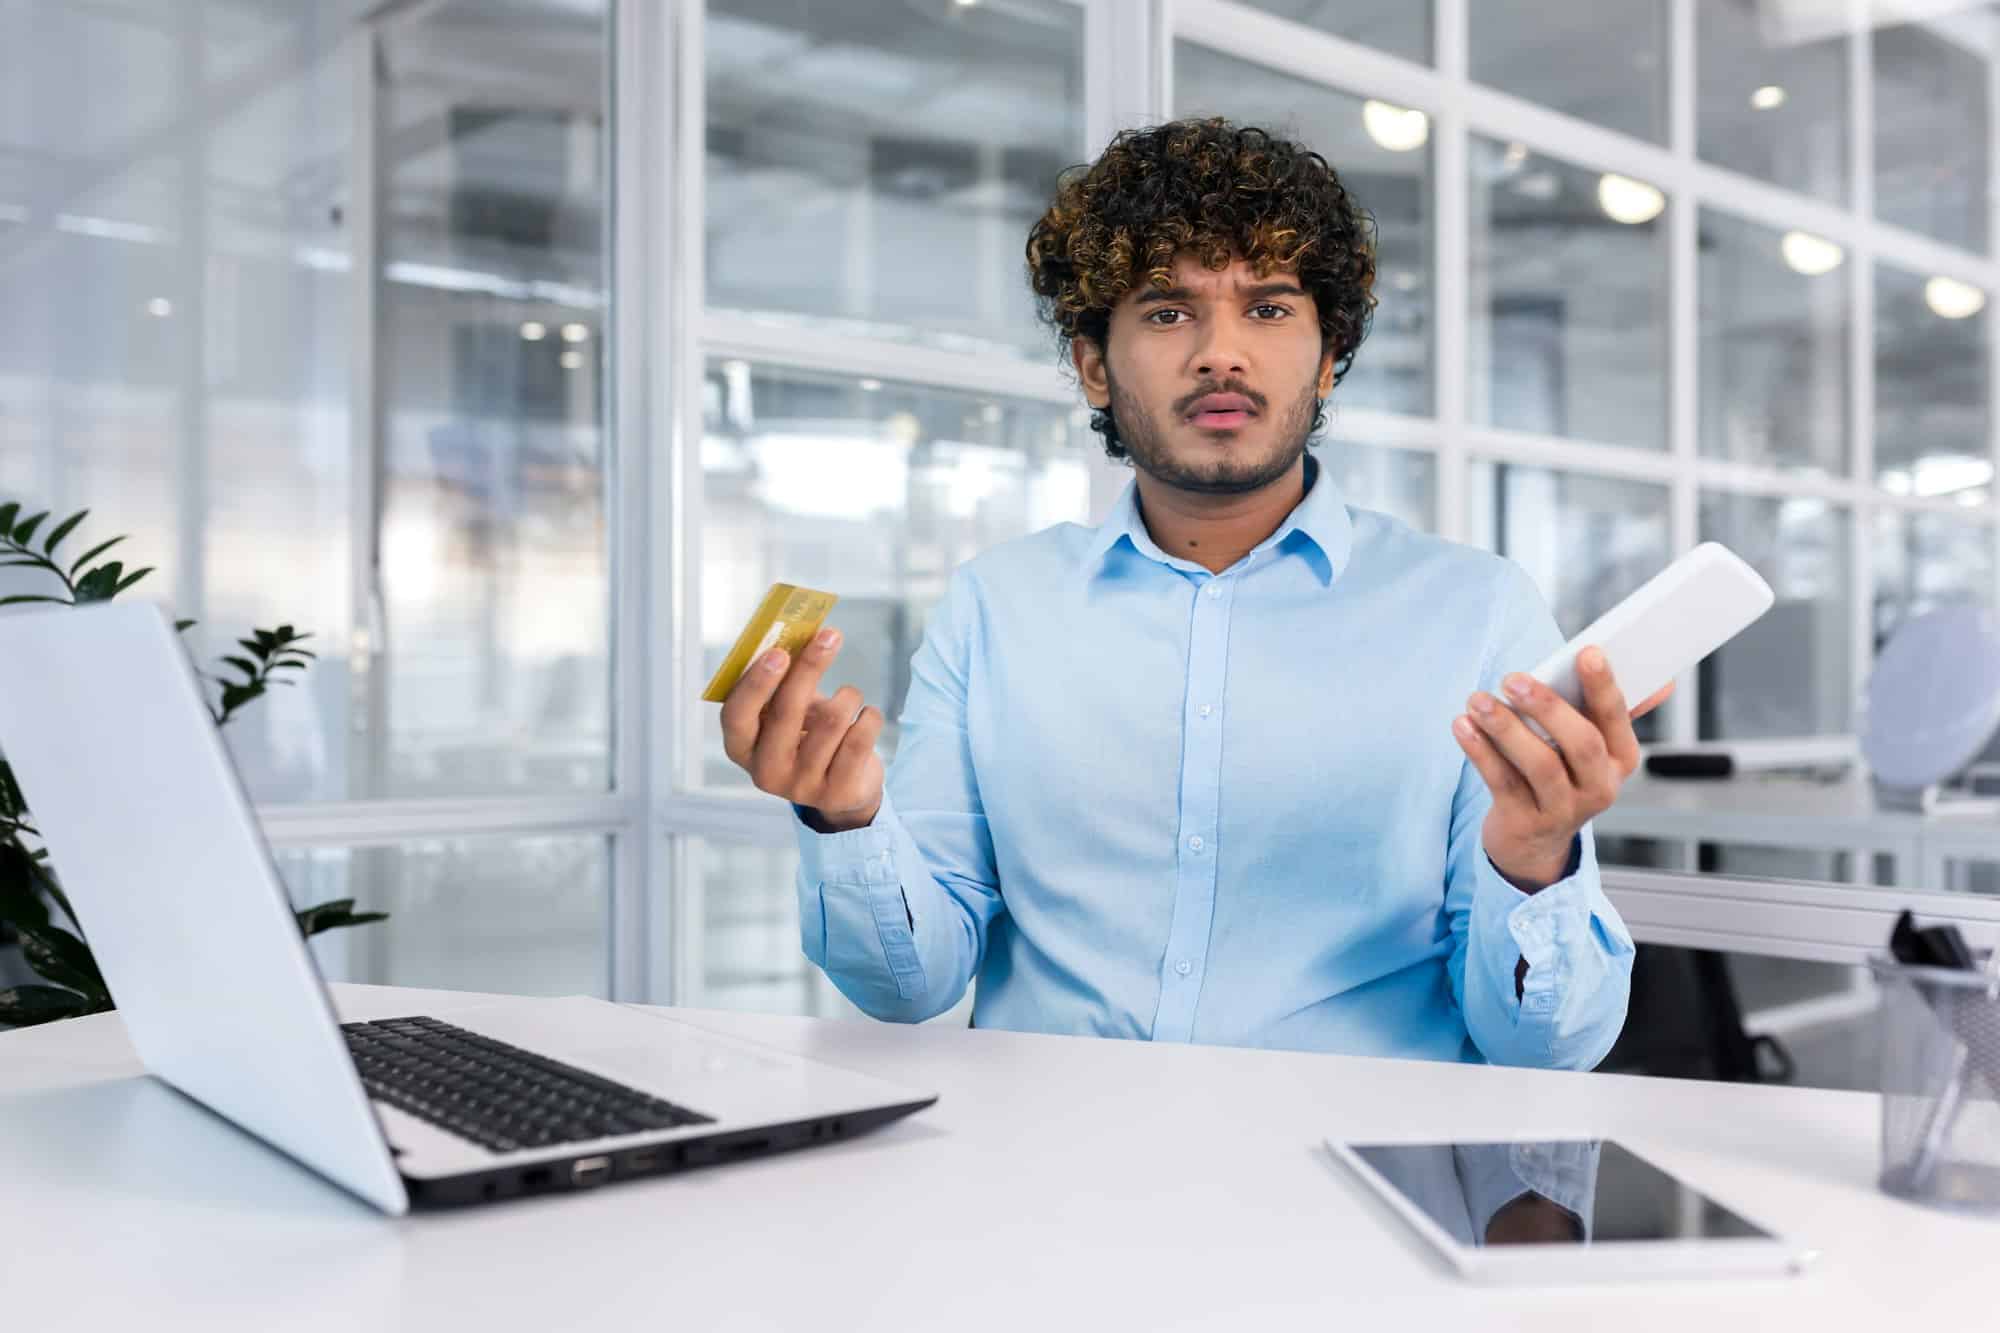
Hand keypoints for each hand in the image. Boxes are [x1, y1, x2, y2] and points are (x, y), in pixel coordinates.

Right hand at [719, 627, 884, 833]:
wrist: (844, 785)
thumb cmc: (808, 735)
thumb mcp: (788, 711)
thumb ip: (785, 682)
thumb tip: (805, 635)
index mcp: (742, 746)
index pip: (736, 715)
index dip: (756, 683)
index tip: (779, 651)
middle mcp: (765, 771)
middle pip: (786, 712)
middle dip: (810, 667)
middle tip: (830, 636)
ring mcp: (801, 787)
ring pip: (831, 721)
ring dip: (848, 695)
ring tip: (851, 695)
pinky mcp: (838, 794)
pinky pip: (860, 739)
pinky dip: (869, 717)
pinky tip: (867, 715)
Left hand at [1450, 648, 1672, 891]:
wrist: (1533, 841)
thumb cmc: (1561, 774)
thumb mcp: (1591, 746)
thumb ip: (1610, 711)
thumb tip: (1661, 681)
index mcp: (1621, 758)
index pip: (1616, 717)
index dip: (1603, 685)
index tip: (1587, 652)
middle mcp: (1600, 787)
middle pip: (1581, 744)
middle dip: (1548, 707)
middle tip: (1513, 679)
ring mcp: (1564, 810)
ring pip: (1539, 765)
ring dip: (1506, 728)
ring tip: (1478, 700)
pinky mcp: (1525, 823)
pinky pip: (1503, 782)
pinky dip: (1480, 751)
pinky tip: (1463, 726)